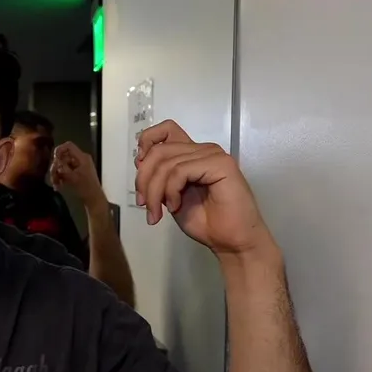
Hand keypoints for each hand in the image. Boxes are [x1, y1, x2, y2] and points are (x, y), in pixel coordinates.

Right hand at [51, 142, 105, 202]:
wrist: (93, 199)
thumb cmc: (85, 188)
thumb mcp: (72, 177)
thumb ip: (63, 168)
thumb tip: (55, 162)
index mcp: (82, 157)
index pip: (69, 146)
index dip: (59, 150)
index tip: (54, 160)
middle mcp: (79, 159)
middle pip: (63, 157)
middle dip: (56, 167)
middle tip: (53, 177)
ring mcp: (77, 166)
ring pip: (62, 165)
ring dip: (57, 174)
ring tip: (56, 184)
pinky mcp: (75, 173)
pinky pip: (65, 171)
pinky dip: (60, 177)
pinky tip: (58, 186)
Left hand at [134, 120, 272, 256]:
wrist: (231, 241)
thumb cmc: (206, 222)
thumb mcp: (171, 196)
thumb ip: (160, 178)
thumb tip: (140, 162)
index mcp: (192, 154)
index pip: (166, 130)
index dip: (146, 143)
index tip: (139, 168)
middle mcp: (203, 150)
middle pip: (159, 150)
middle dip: (144, 179)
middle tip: (144, 205)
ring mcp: (213, 155)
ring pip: (167, 162)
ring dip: (155, 191)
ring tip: (156, 213)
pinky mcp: (220, 164)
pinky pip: (180, 170)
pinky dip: (170, 191)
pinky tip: (175, 206)